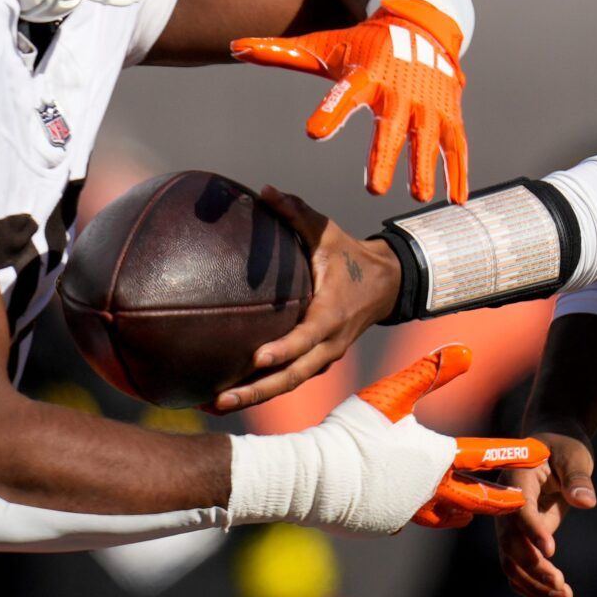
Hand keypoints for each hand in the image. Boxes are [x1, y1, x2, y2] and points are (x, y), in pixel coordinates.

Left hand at [211, 188, 399, 412]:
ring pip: (288, 385)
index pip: (307, 338)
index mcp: (332, 314)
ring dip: (253, 398)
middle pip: (292, 377)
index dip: (284, 350)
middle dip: (256, 392)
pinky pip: (289, 381)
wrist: (385, 284)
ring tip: (211, 406)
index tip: (257, 358)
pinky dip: (261, 391)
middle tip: (219, 400)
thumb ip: (296, 212)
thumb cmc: (349, 255)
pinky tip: (227, 395)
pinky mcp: (316, 362)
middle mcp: (329, 343)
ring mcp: (324, 357)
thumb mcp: (328, 231)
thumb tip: (264, 190)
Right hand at [227, 344, 549, 536]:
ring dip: (462, 511)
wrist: (314, 478)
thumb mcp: (393, 393)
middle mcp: (429, 490)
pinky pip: (407, 517)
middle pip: (476, 498)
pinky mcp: (385, 523)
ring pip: (444, 515)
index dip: (516, 452)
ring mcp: (407, 512)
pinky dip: (415, 512)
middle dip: (501, 499)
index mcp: (436, 458)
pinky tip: (409, 508)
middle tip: (521, 501)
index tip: (544, 453)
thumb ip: (431, 372)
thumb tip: (468, 349)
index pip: (486, 454)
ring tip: (469, 513)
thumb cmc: (353, 432)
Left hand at [231, 0, 467, 201]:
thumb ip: (281, 54)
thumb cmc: (364, 43)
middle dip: (384, 156)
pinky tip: (455, 199)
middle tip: (374, 189)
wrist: (420, 23)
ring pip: (428, 139)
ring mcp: (429, 103)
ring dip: (426, 167)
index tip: (315, 130)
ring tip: (419, 196)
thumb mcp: (325, 46)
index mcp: (366, 76)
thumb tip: (235, 49)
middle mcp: (399, 91)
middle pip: (390, 128)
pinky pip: (456, 145)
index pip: (344, 94)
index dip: (330, 111)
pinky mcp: (449, 113)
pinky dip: (457, 171)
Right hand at [495, 427, 595, 596]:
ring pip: (511, 564)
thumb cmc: (563, 447)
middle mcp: (507, 506)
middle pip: (510, 544)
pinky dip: (534, 587)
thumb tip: (586, 501)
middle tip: (562, 585)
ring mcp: (511, 525)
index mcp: (516, 480)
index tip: (552, 552)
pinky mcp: (520, 538)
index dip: (532, 530)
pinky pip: (519, 568)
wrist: (551, 448)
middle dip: (534, 568)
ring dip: (534, 586)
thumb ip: (578, 478)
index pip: (519, 510)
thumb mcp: (574, 456)